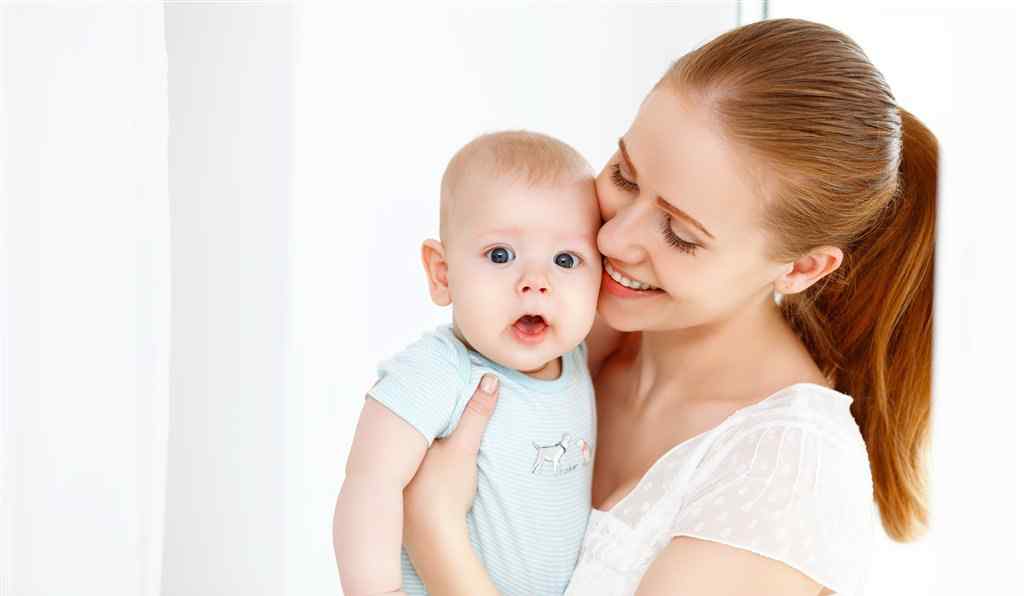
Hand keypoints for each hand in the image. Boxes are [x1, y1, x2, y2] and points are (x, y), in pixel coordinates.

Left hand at [402, 374, 498, 551]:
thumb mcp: (465, 448)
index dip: (418, 392)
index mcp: (403, 439)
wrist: (434, 538)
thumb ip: (476, 414)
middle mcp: (391, 456)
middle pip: (402, 425)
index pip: (409, 406)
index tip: (426, 377)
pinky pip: (402, 467)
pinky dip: (409, 459)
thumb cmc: (445, 492)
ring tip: (422, 420)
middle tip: (425, 391)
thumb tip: (491, 380)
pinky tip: (420, 460)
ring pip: (400, 448)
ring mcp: (392, 477)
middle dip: (413, 412)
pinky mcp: (397, 494)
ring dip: (409, 437)